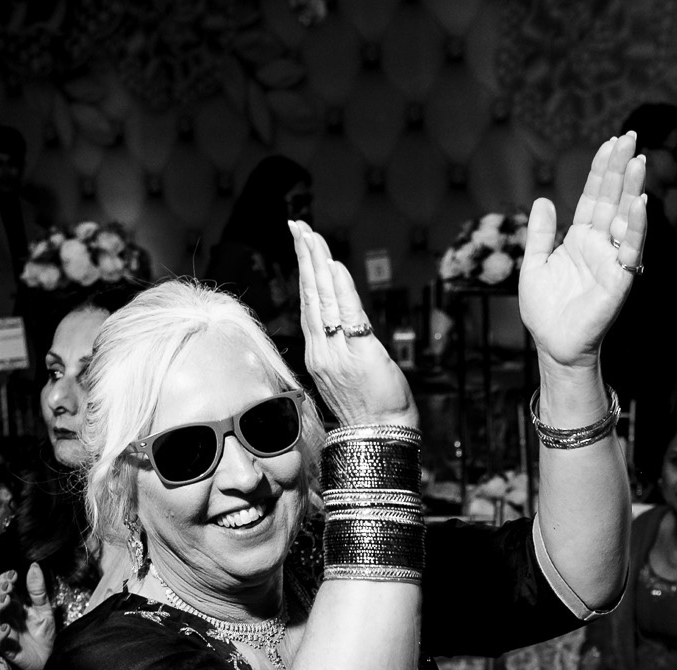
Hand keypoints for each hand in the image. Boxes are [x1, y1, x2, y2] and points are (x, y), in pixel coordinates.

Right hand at [0, 562, 57, 669]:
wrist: (49, 660)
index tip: (13, 574)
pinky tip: (6, 628)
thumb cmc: (43, 634)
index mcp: (13, 606)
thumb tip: (34, 566)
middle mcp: (4, 617)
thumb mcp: (44, 609)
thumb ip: (38, 590)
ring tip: (6, 600)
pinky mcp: (6, 648)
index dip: (4, 579)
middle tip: (8, 585)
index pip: (1, 588)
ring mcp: (3, 631)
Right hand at [289, 221, 415, 429]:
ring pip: (324, 299)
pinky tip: (333, 264)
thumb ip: (344, 348)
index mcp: (319, 355)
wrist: (379, 436)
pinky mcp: (360, 354)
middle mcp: (322, 351)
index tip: (301, 246)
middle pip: (310, 295)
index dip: (304, 274)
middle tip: (297, 226)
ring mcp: (338, 353)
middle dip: (303, 258)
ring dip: (317, 264)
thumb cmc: (370, 410)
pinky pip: (348, 313)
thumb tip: (347, 326)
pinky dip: (339, 287)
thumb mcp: (349, 376)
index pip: (309, 305)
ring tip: (310, 235)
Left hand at [519, 133, 648, 369]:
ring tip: (637, 160)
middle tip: (630, 137)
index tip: (610, 142)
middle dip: (620, 168)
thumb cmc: (545, 310)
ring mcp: (613, 260)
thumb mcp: (534, 265)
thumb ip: (541, 234)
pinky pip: (630, 250)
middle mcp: (601, 244)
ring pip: (625, 218)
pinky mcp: (620, 280)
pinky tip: (639, 203)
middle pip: (612, 199)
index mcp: (581, 238)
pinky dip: (635, 227)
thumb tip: (542, 200)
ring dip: (632, 189)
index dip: (601, 170)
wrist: (553, 345)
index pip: (593, 196)